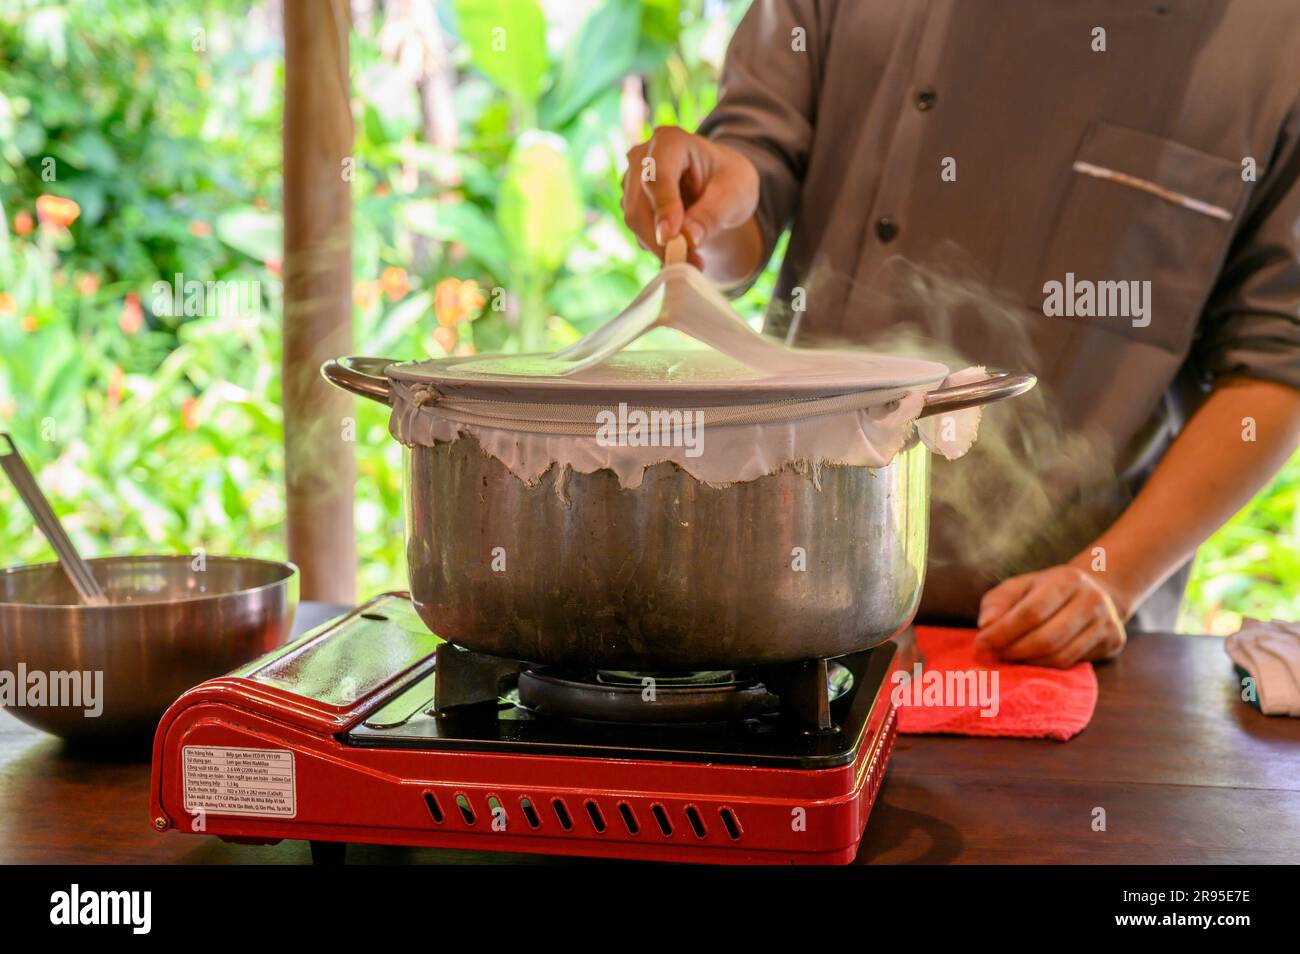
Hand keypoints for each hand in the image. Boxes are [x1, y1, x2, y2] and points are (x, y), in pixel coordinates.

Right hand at [621, 125, 759, 269]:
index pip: (658, 175)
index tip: (670, 237)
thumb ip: (712, 214)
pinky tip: (683, 250)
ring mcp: (632, 180)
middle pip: (639, 204)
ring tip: (695, 260)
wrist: (720, 186)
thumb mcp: (735, 194)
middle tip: (693, 263)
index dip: (663, 207)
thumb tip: (688, 238)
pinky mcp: (631, 203)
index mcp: (670, 141)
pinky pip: (638, 232)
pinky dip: (659, 248)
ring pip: (635, 221)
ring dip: (661, 247)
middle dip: (662, 240)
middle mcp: (643, 156)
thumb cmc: (730, 181)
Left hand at [974, 563, 1127, 667]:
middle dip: (1014, 650)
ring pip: (1060, 655)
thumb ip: (998, 603)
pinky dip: (1045, 666)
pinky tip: (1031, 661)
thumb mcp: (1020, 587)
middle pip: (1046, 638)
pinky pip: (1072, 663)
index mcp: (1067, 579)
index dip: (1003, 631)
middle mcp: (1091, 599)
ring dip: (1028, 662)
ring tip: (1009, 658)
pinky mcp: (1113, 641)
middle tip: (994, 655)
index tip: (981, 642)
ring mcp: (1106, 622)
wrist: (1095, 591)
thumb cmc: (1046, 591)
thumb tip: (986, 626)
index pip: (1031, 612)